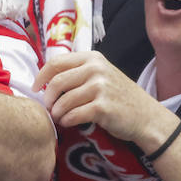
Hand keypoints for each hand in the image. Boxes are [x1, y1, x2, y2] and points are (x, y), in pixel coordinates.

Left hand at [34, 50, 155, 141]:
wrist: (145, 115)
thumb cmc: (118, 96)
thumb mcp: (102, 74)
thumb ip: (79, 71)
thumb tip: (46, 77)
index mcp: (93, 58)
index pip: (56, 62)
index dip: (41, 76)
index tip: (36, 88)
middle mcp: (96, 69)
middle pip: (57, 82)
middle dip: (48, 98)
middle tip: (49, 107)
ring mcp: (100, 87)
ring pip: (64, 101)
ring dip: (57, 112)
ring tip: (59, 117)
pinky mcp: (102, 107)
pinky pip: (73, 115)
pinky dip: (67, 121)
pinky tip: (68, 122)